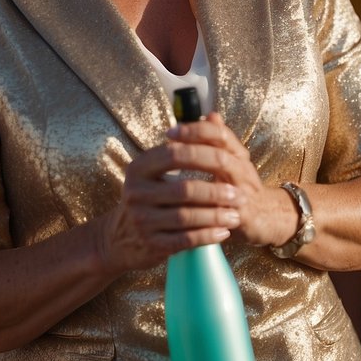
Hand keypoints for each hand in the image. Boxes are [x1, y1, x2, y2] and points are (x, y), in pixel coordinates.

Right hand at [94, 118, 245, 273]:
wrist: (121, 238)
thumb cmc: (149, 197)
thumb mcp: (156, 171)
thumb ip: (185, 146)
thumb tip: (214, 117)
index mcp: (138, 168)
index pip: (174, 154)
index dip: (204, 155)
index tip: (229, 161)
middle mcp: (136, 192)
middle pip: (184, 188)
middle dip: (216, 192)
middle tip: (240, 195)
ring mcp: (142, 219)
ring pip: (187, 216)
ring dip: (216, 216)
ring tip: (236, 215)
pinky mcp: (151, 243)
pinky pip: (185, 239)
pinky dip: (208, 236)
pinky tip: (223, 232)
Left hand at [165, 113, 296, 247]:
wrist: (267, 217)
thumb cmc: (240, 185)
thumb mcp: (231, 161)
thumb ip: (218, 140)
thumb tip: (210, 114)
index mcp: (236, 154)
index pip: (219, 133)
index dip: (195, 129)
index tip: (171, 131)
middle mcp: (242, 168)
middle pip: (220, 149)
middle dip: (193, 144)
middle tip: (169, 144)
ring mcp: (243, 191)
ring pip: (224, 168)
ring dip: (197, 164)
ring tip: (172, 166)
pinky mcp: (243, 215)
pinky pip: (223, 206)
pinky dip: (203, 203)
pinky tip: (181, 201)